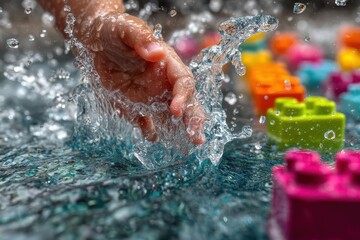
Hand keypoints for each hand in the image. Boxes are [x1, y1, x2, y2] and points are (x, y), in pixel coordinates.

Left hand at [83, 12, 205, 143]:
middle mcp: (163, 82)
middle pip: (184, 102)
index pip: (183, 81)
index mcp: (166, 63)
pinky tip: (153, 139)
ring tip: (186, 149)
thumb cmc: (114, 30)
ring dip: (178, 132)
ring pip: (169, 117)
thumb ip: (141, 39)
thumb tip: (156, 53)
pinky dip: (150, 132)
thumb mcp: (126, 29)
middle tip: (198, 138)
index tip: (176, 110)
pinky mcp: (135, 105)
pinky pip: (145, 122)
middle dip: (193, 120)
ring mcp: (150, 96)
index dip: (183, 96)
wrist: (95, 40)